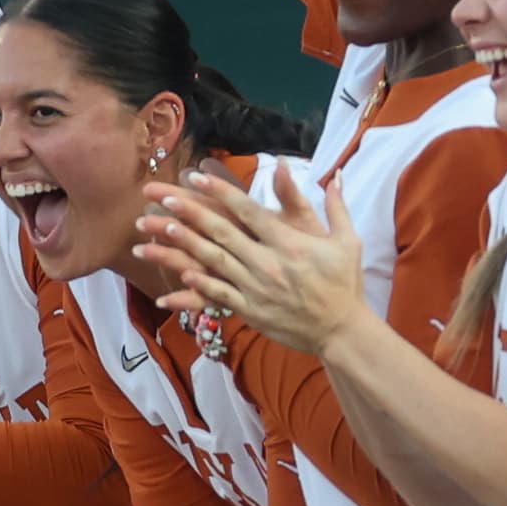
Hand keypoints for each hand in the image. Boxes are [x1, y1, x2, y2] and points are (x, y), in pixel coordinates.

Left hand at [137, 163, 371, 357]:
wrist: (342, 330)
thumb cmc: (344, 283)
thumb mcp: (346, 240)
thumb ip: (333, 206)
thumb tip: (334, 175)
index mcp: (289, 242)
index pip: (248, 210)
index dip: (221, 192)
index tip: (196, 177)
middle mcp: (269, 262)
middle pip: (223, 232)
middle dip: (191, 213)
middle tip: (164, 198)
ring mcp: (257, 288)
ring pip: (214, 261)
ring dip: (185, 244)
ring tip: (160, 229)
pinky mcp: (252, 310)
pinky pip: (220, 296)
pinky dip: (198, 287)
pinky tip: (178, 276)